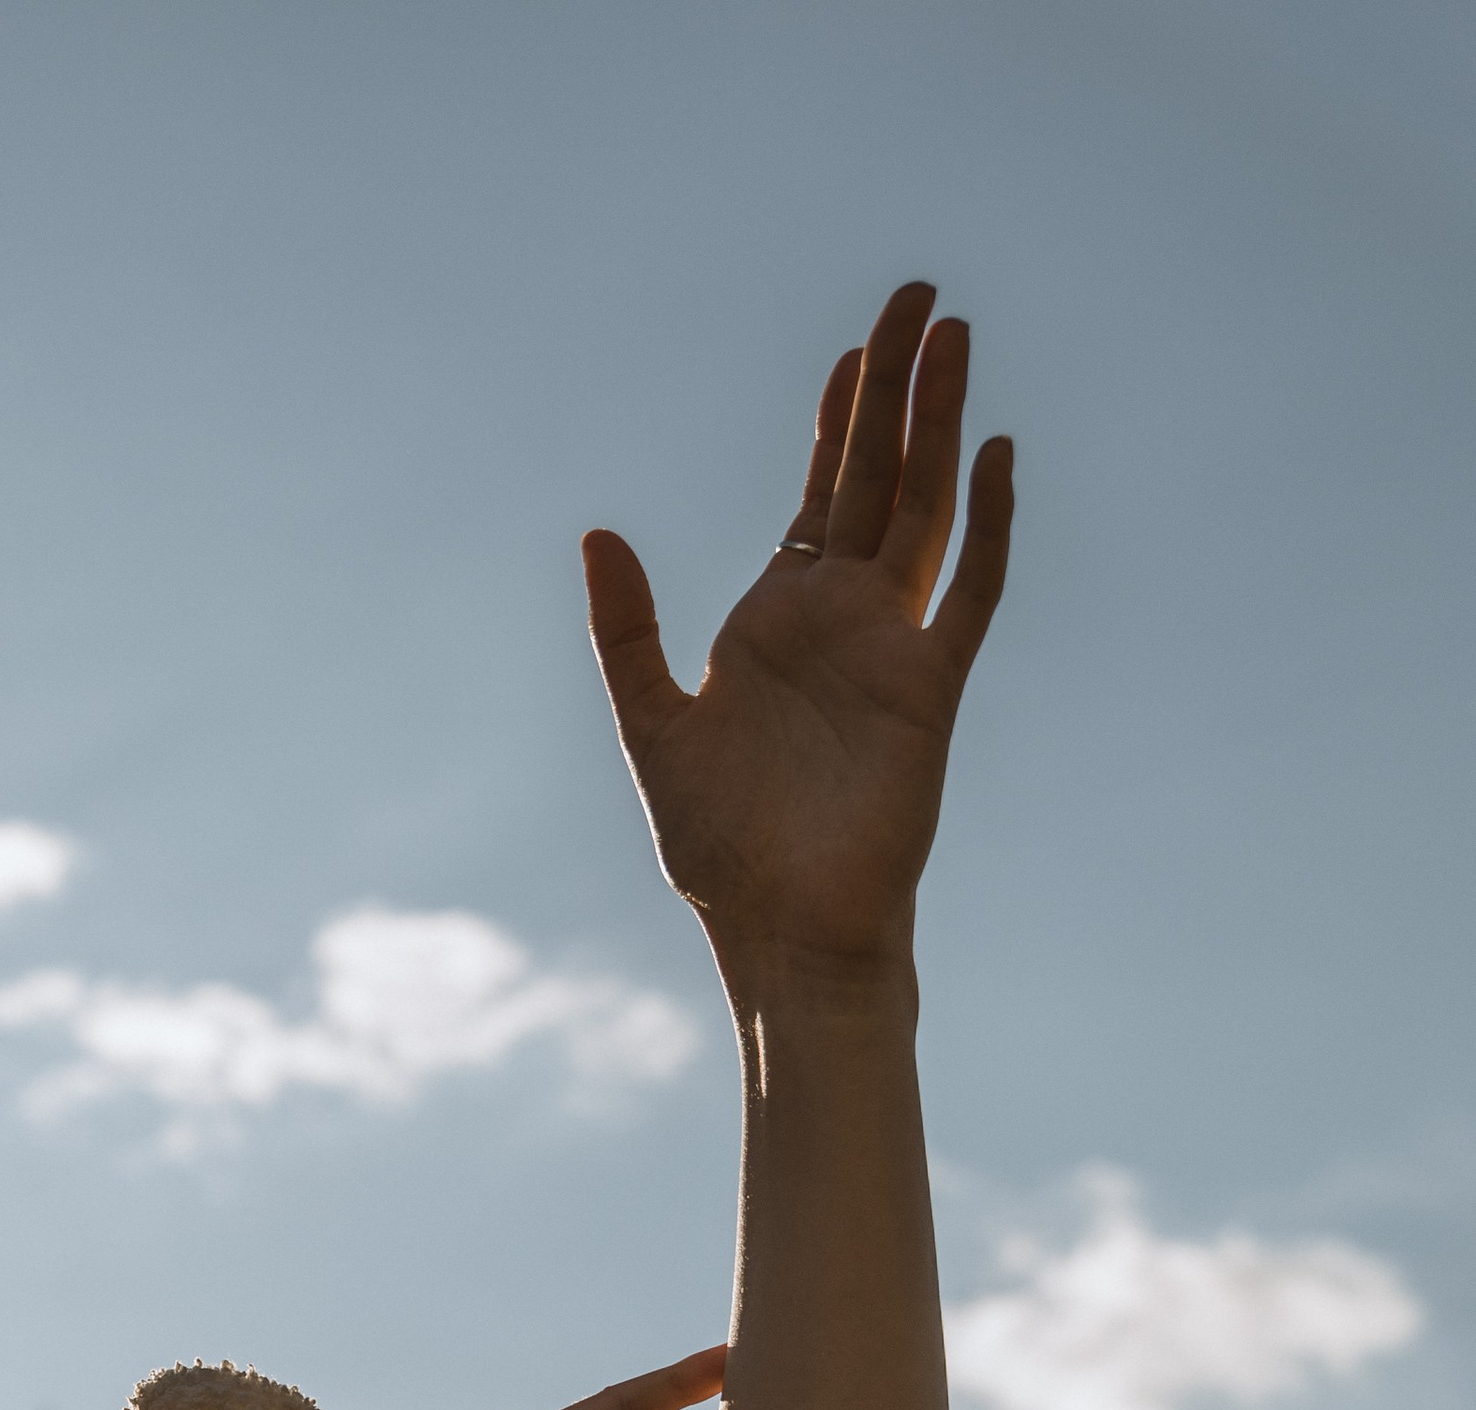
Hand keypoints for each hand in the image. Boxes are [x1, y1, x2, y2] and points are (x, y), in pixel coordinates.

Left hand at [583, 283, 1012, 983]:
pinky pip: (970, 594)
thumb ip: (629, 630)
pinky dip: (988, 525)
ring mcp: (893, 650)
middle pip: (880, 477)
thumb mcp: (653, 726)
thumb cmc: (721, 850)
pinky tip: (994, 456)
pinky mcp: (930, 692)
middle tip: (920, 295)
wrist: (781, 932)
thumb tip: (598, 532)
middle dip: (896, 387)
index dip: (838, 420)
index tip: (855, 349)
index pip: (820, 495)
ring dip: (940, 425)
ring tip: (955, 339)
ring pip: (927, 510)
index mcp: (778, 620)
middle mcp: (843, 621)